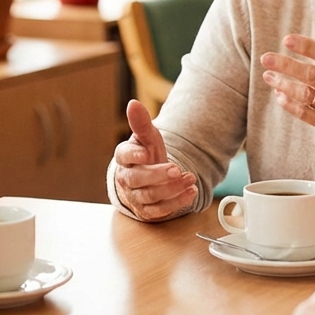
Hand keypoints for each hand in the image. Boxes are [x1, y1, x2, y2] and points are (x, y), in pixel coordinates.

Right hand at [111, 100, 197, 220]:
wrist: (151, 177)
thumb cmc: (147, 154)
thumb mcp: (148, 137)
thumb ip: (141, 122)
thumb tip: (133, 103)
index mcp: (124, 157)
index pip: (123, 155)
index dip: (133, 155)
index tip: (146, 152)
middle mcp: (127, 178)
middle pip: (137, 178)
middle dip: (157, 175)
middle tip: (176, 169)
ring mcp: (136, 196)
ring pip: (150, 196)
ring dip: (172, 189)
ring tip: (190, 179)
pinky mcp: (147, 211)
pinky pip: (159, 210)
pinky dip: (176, 202)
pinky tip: (191, 192)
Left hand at [260, 14, 314, 166]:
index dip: (308, 47)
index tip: (287, 40)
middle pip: (314, 76)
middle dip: (288, 66)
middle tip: (267, 58)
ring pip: (307, 96)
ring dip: (285, 85)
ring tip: (268, 75)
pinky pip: (308, 115)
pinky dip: (291, 105)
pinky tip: (279, 95)